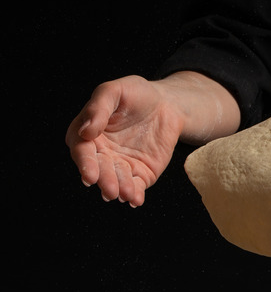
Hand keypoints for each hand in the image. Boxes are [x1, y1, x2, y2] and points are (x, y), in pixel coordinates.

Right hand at [65, 75, 184, 206]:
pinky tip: (136, 200)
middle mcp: (101, 153)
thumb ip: (99, 107)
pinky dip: (135, 194)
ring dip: (120, 189)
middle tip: (110, 190)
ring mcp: (120, 165)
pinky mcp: (140, 173)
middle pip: (99, 170)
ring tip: (125, 194)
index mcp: (87, 134)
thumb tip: (86, 131)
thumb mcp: (115, 91)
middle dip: (104, 181)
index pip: (82, 151)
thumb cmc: (136, 94)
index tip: (90, 175)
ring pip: (116, 180)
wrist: (168, 104)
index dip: (85, 164)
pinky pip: (135, 186)